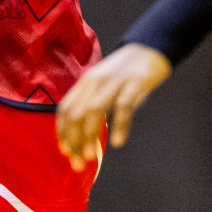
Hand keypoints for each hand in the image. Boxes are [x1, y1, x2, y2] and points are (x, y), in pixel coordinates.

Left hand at [56, 43, 172, 170]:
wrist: (148, 48)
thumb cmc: (124, 73)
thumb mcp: (102, 85)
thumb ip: (92, 103)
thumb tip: (84, 134)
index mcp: (85, 83)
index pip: (65, 108)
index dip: (63, 131)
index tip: (65, 151)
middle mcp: (95, 82)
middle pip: (76, 112)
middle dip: (73, 140)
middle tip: (78, 163)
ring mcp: (114, 82)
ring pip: (94, 110)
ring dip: (89, 135)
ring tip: (89, 156)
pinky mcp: (134, 83)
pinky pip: (123, 106)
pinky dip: (119, 125)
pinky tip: (118, 141)